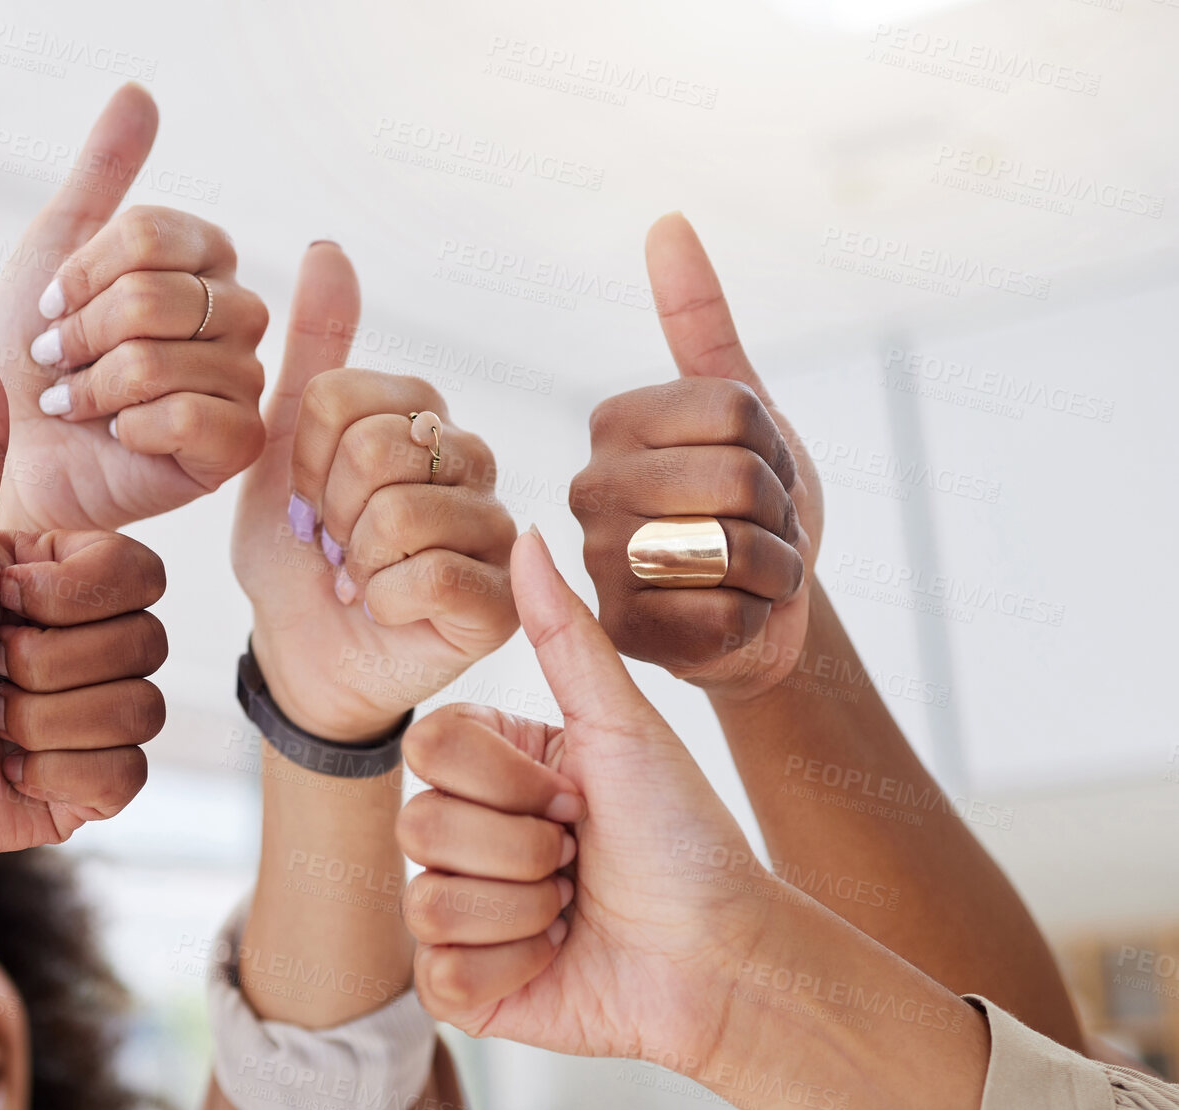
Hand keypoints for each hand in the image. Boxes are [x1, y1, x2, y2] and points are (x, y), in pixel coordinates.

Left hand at [0, 83, 268, 533]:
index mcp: (203, 266)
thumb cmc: (32, 364)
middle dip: (89, 334)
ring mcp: (241, 385)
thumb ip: (101, 176)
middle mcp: (234, 320)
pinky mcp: (235, 449)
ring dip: (101, 384)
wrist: (13, 459)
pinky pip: (199, 416)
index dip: (90, 269)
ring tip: (77, 402)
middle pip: (168, 296)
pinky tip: (119, 435)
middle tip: (57, 363)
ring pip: (176, 359)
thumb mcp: (55, 254)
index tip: (51, 304)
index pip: (161, 234)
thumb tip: (139, 93)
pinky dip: (137, 424)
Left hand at [0, 352, 166, 873]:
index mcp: (70, 584)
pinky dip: (57, 775)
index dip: (67, 597)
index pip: (142, 576)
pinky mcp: (95, 786)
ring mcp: (100, 717)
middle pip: (146, 644)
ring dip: (41, 722)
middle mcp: (95, 644)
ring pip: (139, 711)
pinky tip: (10, 769)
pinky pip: (126, 774)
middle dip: (43, 665)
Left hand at [231, 243, 517, 741]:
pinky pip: (432, 577)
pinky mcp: (503, 602)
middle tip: (332, 543)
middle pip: (376, 449)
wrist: (301, 653)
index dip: (303, 459)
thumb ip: (311, 353)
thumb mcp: (280, 449)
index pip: (342, 398)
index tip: (306, 497)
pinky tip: (383, 608)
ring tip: (357, 575)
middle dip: (329, 511)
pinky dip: (382, 600)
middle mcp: (470, 462)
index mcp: (420, 415)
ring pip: (405, 513)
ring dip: (356, 559)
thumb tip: (328, 247)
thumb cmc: (296, 555)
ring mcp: (495, 531)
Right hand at [396, 528, 769, 1064]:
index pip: (431, 748)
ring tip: (572, 908)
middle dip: (524, 848)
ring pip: (428, 901)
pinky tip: (553, 958)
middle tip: (579, 856)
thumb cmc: (684, 836)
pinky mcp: (463, 988)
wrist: (722, 955)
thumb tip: (523, 533)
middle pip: (420, 825)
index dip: (509, 778)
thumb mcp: (625, 728)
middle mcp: (463, 832)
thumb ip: (564, 634)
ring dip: (524, 910)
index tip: (576, 793)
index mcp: (491, 766)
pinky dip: (510, 969)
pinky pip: (441, 975)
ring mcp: (458, 910)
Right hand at [569, 214, 822, 698]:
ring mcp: (600, 564)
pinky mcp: (625, 632)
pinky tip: (733, 615)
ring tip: (748, 569)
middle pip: (736, 480)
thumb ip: (700, 319)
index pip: (734, 411)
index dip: (774, 446)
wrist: (764, 605)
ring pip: (730, 549)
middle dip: (779, 510)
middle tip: (760, 526)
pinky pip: (721, 613)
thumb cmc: (753, 505)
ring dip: (773, 565)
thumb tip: (667, 220)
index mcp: (614, 423)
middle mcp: (590, 489)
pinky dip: (754, 617)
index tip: (757, 466)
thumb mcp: (745, 408)